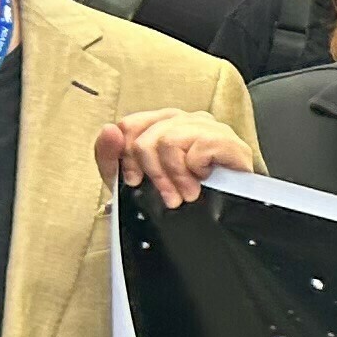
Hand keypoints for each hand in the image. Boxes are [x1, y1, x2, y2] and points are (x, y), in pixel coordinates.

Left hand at [96, 110, 250, 208]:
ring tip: (186, 193)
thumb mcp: (135, 180)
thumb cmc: (184, 193)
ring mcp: (208, 127)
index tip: (134, 181)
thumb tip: (109, 130)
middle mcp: (185, 119)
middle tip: (167, 194)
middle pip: (146, 136)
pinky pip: (198, 147)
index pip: (129, 125)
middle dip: (152, 172)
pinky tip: (204, 179)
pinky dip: (196, 168)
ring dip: (175, 175)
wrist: (227, 217)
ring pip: (169, 141)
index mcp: (162, 124)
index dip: (126, 156)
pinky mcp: (228, 140)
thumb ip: (110, 155)